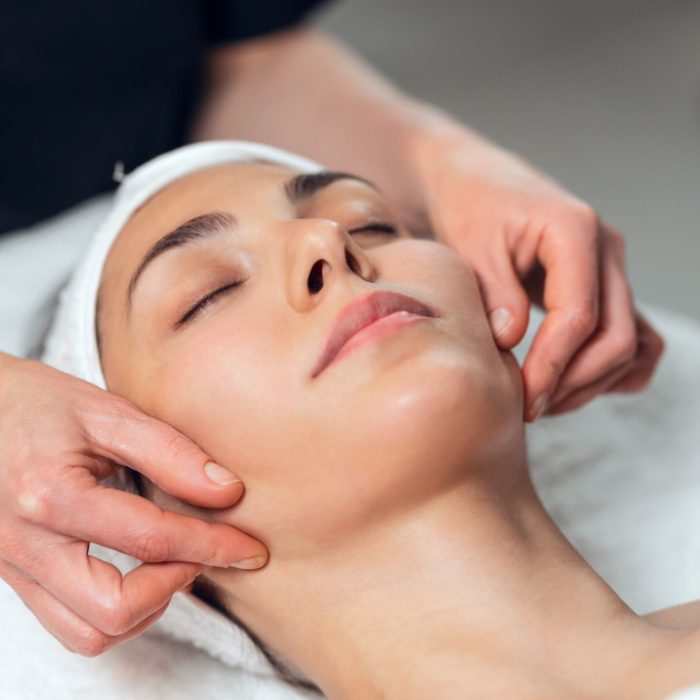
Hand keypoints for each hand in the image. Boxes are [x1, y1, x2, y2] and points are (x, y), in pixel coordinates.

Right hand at [0, 353, 266, 655]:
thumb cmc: (36, 402)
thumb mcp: (107, 413)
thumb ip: (170, 452)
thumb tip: (228, 492)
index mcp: (51, 494)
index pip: (151, 539)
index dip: (213, 546)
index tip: (250, 548)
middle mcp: (27, 543)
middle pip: (114, 608)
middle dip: (176, 586)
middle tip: (205, 553)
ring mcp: (15, 567)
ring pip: (89, 633)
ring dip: (147, 608)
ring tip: (174, 564)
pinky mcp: (16, 576)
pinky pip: (68, 624)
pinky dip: (114, 613)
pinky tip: (139, 574)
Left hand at [412, 129, 663, 419]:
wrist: (475, 182)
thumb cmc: (469, 206)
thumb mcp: (470, 245)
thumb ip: (495, 292)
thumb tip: (512, 342)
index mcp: (574, 230)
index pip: (579, 314)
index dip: (553, 364)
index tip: (524, 399)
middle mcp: (606, 249)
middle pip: (617, 335)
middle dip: (575, 381)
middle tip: (529, 408)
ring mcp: (611, 268)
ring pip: (630, 342)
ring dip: (592, 381)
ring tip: (542, 401)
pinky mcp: (604, 285)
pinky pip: (633, 335)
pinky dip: (612, 367)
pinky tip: (570, 383)